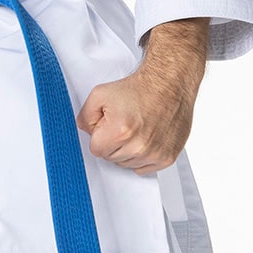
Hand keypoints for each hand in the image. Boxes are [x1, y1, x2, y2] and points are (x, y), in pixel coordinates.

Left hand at [76, 17, 208, 175]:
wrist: (167, 84)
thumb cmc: (138, 89)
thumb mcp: (100, 94)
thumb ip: (85, 116)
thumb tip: (84, 131)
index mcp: (120, 131)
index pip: (96, 149)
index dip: (100, 135)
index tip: (109, 124)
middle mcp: (139, 146)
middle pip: (112, 158)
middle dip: (113, 143)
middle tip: (124, 124)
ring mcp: (154, 153)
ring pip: (127, 164)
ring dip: (128, 150)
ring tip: (136, 129)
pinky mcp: (167, 157)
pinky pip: (144, 168)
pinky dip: (143, 157)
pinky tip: (146, 138)